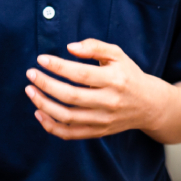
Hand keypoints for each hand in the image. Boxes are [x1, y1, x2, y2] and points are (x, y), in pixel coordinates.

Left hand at [24, 38, 173, 139]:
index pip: (81, 74)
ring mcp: (103, 120)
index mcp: (115, 79)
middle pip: (71, 96)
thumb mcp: (117, 54)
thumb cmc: (129, 74)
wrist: (150, 105)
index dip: (58, 66)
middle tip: (30, 74)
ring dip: (44, 104)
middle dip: (46, 84)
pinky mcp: (99, 132)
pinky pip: (71, 134)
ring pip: (68, 117)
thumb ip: (94, 46)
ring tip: (30, 91)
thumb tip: (69, 47)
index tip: (41, 59)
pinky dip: (51, 126)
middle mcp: (109, 102)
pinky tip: (39, 112)